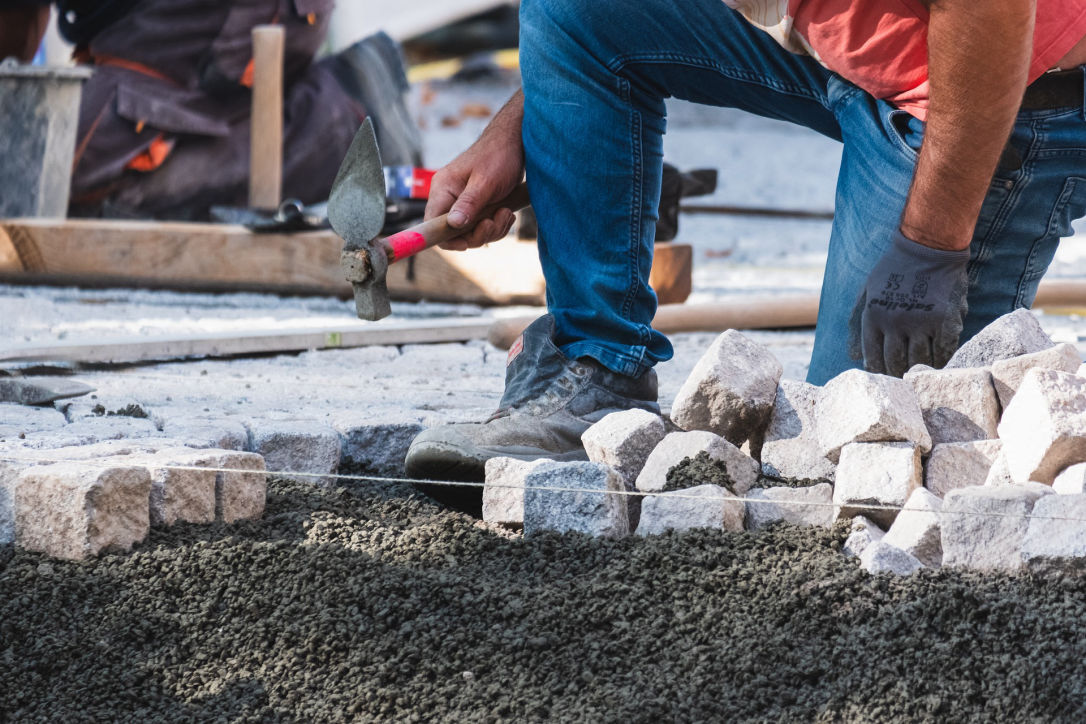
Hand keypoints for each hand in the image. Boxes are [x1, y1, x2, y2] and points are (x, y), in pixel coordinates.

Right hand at [427, 90, 524, 250]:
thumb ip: (468, 204)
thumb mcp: (485, 182)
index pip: (432, 223)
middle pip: (454, 233)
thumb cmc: (499, 156)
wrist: (516, 143)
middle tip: (495, 221)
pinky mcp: (477, 207)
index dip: (447, 238)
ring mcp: (463, 203)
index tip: (467, 243)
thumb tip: (452, 224)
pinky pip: (482, 227)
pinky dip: (497, 225)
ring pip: (472, 233)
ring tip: (506, 213)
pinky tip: (507, 212)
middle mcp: (449, 197)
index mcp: (443, 189)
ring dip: (492, 229)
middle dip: (479, 233)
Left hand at [849, 229, 970, 376]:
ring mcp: (921, 322)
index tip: (883, 377)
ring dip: (919, 369)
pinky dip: (941, 359)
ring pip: (919, 360)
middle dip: (897, 373)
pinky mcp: (946, 321)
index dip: (878, 371)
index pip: (872, 357)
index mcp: (873, 317)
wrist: (928, 247)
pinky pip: (943, 351)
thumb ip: (857, 322)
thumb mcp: (867, 292)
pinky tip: (939, 361)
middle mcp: (895, 322)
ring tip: (919, 373)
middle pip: (895, 362)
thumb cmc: (894, 269)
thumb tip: (852, 355)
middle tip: (902, 380)